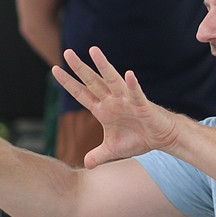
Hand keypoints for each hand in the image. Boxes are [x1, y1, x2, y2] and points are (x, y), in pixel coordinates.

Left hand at [51, 46, 179, 167]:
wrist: (161, 137)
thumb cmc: (138, 138)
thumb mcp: (113, 150)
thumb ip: (98, 155)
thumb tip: (86, 165)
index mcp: (103, 109)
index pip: (82, 94)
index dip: (68, 83)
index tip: (54, 70)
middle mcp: (112, 101)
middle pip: (93, 82)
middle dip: (80, 68)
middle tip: (67, 52)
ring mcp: (127, 101)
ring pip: (112, 80)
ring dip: (103, 66)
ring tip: (94, 51)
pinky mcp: (142, 105)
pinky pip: (136, 94)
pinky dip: (133, 85)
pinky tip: (129, 74)